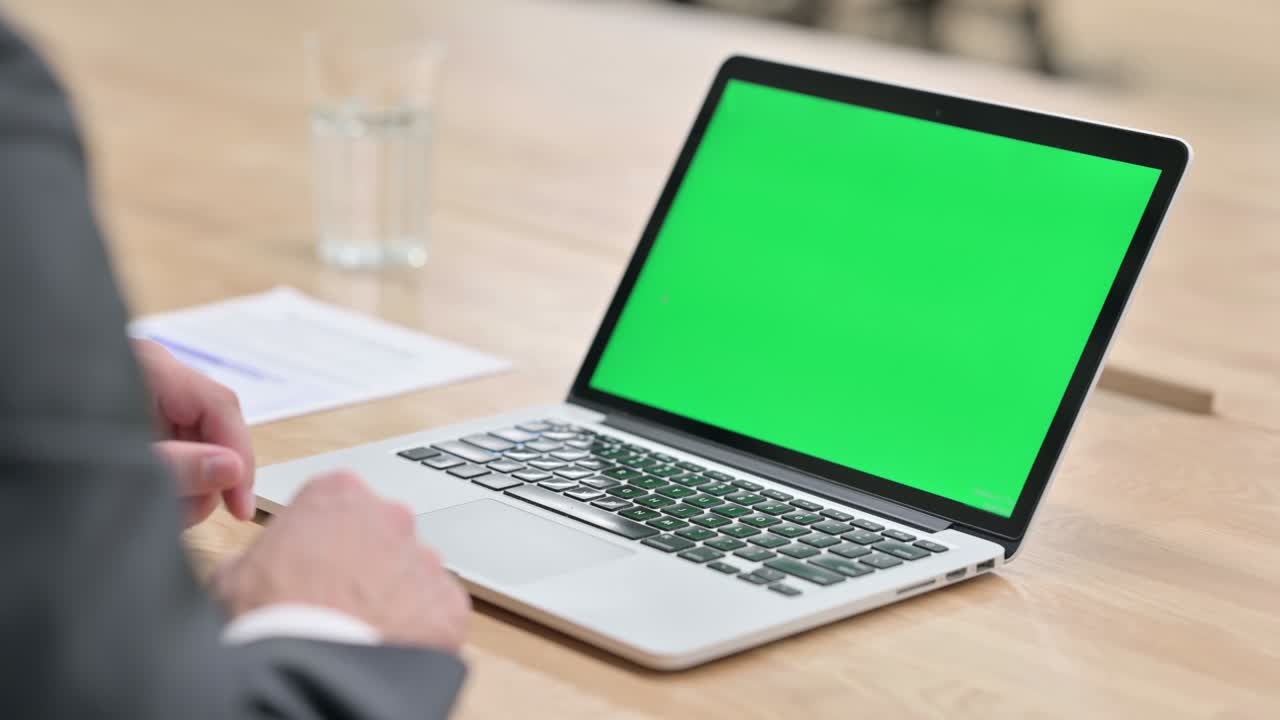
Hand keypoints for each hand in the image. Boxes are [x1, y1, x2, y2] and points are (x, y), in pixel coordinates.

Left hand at [133, 338, 255, 524]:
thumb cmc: (52, 442)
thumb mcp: (121, 463)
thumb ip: (177, 467)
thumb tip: (234, 469)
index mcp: (151, 368)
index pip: (221, 406)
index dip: (240, 458)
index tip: (241, 507)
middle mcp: (156, 374)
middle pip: (212, 428)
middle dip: (204, 478)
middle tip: (182, 516)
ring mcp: (148, 393)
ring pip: (197, 443)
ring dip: (184, 485)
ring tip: (156, 509)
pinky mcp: (141, 414)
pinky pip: (176, 446)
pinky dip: (170, 477)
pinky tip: (151, 495)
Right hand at [215, 471, 469, 650]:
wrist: (307, 669)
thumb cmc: (269, 618)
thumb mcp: (235, 573)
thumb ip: (260, 554)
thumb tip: (255, 566)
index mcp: (338, 493)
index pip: (338, 502)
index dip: (324, 536)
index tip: (314, 562)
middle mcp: (391, 516)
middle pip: (382, 533)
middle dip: (365, 561)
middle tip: (338, 598)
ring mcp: (425, 560)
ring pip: (412, 573)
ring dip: (393, 594)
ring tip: (363, 627)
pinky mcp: (449, 604)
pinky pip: (436, 611)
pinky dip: (419, 627)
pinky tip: (389, 642)